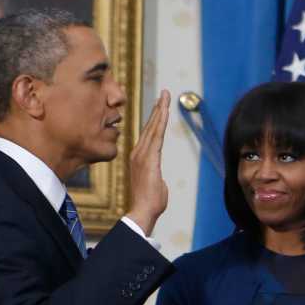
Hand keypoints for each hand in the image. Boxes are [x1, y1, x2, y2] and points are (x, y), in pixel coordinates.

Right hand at [126, 89, 170, 235]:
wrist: (142, 211)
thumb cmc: (149, 202)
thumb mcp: (154, 184)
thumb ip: (155, 176)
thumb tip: (157, 178)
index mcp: (140, 157)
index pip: (149, 134)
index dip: (154, 118)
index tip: (160, 106)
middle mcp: (138, 153)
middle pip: (150, 126)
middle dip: (158, 108)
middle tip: (164, 93)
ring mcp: (142, 155)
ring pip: (153, 127)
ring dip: (160, 110)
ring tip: (165, 96)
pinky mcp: (149, 159)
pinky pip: (156, 136)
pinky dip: (160, 122)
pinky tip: (164, 111)